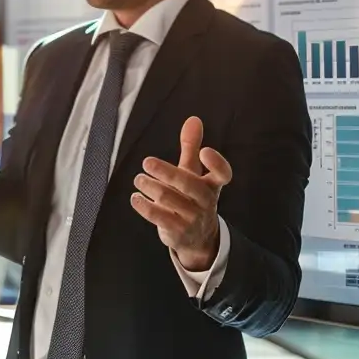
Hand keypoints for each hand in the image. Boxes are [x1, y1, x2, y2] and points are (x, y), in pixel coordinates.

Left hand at [131, 116, 229, 270]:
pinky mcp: (178, 231)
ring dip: (150, 186)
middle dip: (167, 172)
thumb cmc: (192, 197)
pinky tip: (136, 198)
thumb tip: (193, 119)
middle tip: (147, 162)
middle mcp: (205, 201)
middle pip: (189, 184)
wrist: (197, 239)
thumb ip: (191, 147)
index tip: (206, 151)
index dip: (217, 164)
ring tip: (139, 179)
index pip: (222, 174)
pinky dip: (144, 206)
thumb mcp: (194, 173)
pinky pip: (159, 217)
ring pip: (169, 199)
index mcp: (211, 185)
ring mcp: (192, 218)